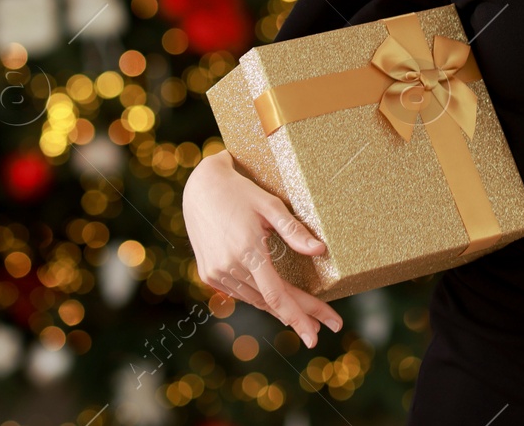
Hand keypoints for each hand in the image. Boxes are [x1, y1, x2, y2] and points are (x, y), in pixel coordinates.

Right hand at [183, 150, 341, 347]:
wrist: (200, 187)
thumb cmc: (240, 191)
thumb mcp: (270, 205)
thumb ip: (294, 231)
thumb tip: (320, 251)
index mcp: (247, 251)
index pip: (277, 295)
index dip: (299, 316)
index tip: (315, 335)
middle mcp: (228, 267)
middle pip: (270, 302)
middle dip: (298, 316)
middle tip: (323, 330)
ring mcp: (215, 273)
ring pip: (254, 299)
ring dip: (280, 310)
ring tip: (306, 319)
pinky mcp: (208, 273)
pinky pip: (240, 292)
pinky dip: (260, 299)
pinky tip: (276, 303)